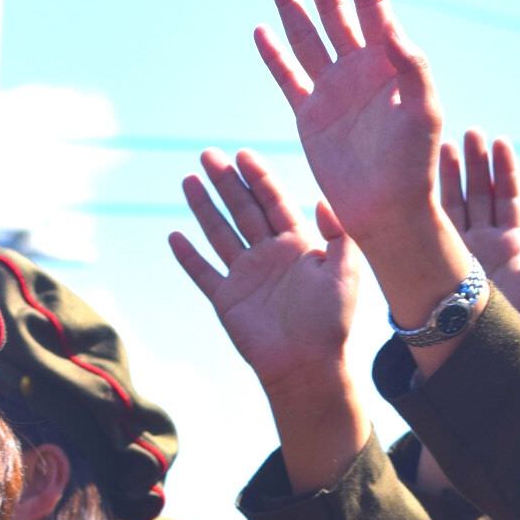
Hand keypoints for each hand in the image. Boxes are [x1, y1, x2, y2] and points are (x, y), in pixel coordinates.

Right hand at [171, 149, 358, 399]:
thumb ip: (338, 233)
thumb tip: (323, 198)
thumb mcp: (345, 271)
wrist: (308, 365)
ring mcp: (245, 276)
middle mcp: (268, 256)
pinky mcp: (227, 300)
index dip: (259, 178)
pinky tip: (174, 235)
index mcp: (297, 245)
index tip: (243, 154)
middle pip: (243, 210)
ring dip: (204, 208)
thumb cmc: (332, 321)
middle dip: (226, 182)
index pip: (274, 202)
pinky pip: (203, 273)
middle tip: (208, 154)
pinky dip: (188, 256)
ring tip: (189, 179)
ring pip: (220, 233)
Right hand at [257, 0, 443, 253]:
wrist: (389, 211)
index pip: (371, 3)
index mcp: (389, 62)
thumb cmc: (416, 165)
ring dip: (290, 1)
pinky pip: (288, 77)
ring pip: (306, 34)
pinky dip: (274, 55)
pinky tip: (261, 29)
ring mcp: (332, 91)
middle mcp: (359, 69)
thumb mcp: (424, 111)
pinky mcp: (310, 117)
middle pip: (333, 8)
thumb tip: (392, 29)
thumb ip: (413, 67)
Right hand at [441, 132, 519, 330]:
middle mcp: (486, 240)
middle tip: (471, 133)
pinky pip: (436, 222)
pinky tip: (426, 174)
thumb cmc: (518, 328)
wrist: (483, 355)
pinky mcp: (440, 257)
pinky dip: (432, 198)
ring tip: (447, 144)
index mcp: (514, 243)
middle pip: (481, 191)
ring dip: (452, 173)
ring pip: (457, 202)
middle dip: (476, 162)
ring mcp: (460, 247)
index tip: (500, 141)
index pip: (508, 196)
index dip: (504, 169)